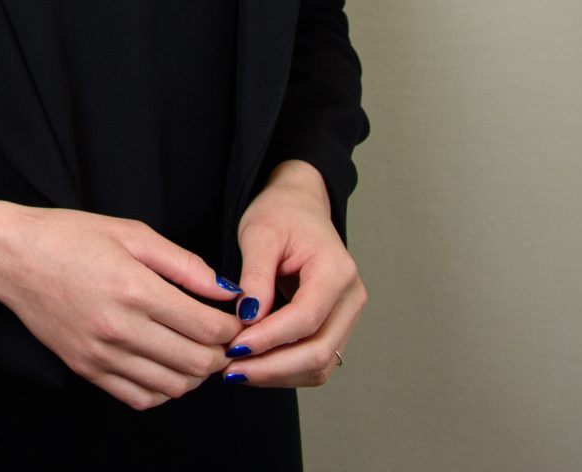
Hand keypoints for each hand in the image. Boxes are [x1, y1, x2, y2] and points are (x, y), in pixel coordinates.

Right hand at [0, 195, 245, 410]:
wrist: (12, 257)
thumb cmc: (70, 236)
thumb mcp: (132, 233)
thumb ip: (184, 264)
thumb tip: (226, 291)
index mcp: (135, 289)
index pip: (207, 328)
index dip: (232, 327)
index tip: (233, 317)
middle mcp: (120, 328)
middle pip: (198, 363)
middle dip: (220, 352)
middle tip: (220, 336)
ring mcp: (101, 354)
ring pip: (174, 387)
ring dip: (196, 374)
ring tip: (194, 350)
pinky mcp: (87, 369)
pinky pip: (140, 398)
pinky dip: (163, 390)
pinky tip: (164, 365)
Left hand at [224, 160, 365, 386]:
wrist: (299, 207)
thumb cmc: (280, 214)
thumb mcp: (259, 234)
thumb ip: (255, 277)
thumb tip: (248, 319)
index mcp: (337, 272)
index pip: (306, 318)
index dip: (270, 338)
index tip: (234, 347)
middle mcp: (351, 299)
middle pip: (318, 351)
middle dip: (272, 367)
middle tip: (230, 371)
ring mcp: (347, 316)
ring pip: (319, 365)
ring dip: (278, 374)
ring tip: (236, 372)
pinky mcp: (335, 327)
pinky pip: (316, 361)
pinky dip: (285, 370)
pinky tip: (253, 366)